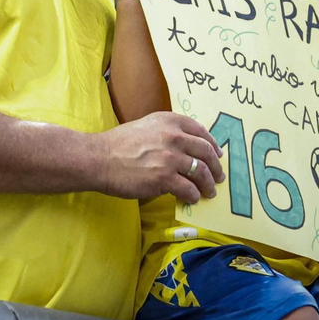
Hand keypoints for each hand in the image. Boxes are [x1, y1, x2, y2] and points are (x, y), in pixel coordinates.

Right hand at [98, 111, 223, 203]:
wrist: (99, 159)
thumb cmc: (118, 144)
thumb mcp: (145, 126)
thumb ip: (166, 132)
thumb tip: (185, 147)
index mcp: (169, 121)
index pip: (201, 131)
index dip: (212, 144)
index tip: (217, 154)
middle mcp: (173, 136)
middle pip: (206, 152)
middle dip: (216, 166)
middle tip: (219, 176)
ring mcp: (170, 157)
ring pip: (202, 172)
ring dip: (208, 184)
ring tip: (209, 192)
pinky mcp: (165, 178)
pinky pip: (189, 189)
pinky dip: (193, 195)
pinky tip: (192, 198)